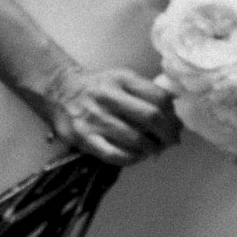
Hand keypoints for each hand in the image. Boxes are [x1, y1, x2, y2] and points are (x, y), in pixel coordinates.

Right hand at [39, 64, 178, 168]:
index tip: (176, 125)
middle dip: (168, 134)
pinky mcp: (84, 138)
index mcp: (122, 79)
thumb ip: (147, 90)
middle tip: (172, 142)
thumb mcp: (123, 78)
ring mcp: (96, 118)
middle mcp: (109, 97)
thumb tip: (175, 107)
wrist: (59, 90)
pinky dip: (132, 159)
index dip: (174, 115)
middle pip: (151, 117)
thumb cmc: (98, 87)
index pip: (159, 97)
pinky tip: (137, 156)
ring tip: (154, 150)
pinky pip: (115, 155)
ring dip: (152, 148)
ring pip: (136, 139)